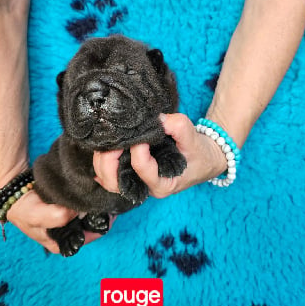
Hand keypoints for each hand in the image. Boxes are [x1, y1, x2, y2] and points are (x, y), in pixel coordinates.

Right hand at [7, 190, 115, 253]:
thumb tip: (77, 211)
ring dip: (99, 204)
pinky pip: (86, 203)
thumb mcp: (37, 217)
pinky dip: (92, 198)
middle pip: (94, 224)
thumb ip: (57, 217)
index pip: (91, 237)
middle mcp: (71, 232)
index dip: (102, 225)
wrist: (15, 193)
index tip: (109, 212)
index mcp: (65, 242)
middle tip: (110, 200)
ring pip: (92, 213)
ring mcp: (72, 219)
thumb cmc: (24, 209)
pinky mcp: (71, 207)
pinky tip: (96, 189)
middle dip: (103, 214)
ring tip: (105, 193)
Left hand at [93, 113, 227, 198]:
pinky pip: (110, 178)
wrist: (202, 160)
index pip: (142, 168)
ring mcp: (138, 185)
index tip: (142, 134)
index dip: (137, 149)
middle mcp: (147, 188)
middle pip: (116, 180)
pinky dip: (102, 166)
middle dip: (110, 158)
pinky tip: (102, 152)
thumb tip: (154, 117)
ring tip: (107, 142)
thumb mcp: (193, 137)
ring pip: (109, 181)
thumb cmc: (198, 152)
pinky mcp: (133, 178)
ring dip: (102, 161)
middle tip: (114, 137)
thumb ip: (176, 126)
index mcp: (164, 183)